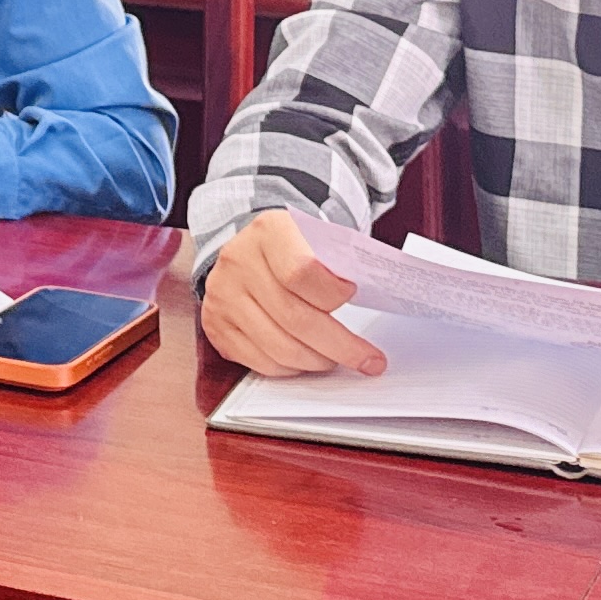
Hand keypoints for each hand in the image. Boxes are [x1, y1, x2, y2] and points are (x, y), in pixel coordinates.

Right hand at [197, 207, 385, 377]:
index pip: (302, 272)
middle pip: (294, 317)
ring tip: (336, 358)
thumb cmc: (296, 248)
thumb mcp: (318, 237)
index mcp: (269, 231)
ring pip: (278, 347)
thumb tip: (384, 293)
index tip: (354, 296)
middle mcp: (239, 261)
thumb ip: (341, 262)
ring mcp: (223, 295)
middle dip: (340, 346)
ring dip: (318, 361)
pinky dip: (290, 368)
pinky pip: (259, 362)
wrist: (252, 248)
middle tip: (369, 359)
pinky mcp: (216, 324)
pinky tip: (307, 358)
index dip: (334, 294)